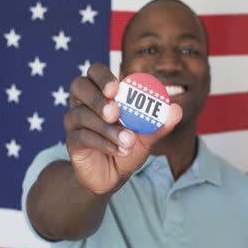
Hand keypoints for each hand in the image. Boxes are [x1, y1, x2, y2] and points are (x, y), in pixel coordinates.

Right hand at [64, 63, 181, 194]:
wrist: (114, 175)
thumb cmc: (128, 145)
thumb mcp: (147, 135)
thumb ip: (159, 123)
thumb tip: (176, 110)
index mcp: (101, 91)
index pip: (95, 72)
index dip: (103, 76)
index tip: (116, 89)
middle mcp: (83, 101)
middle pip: (79, 86)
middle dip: (98, 99)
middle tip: (115, 113)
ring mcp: (74, 120)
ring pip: (83, 115)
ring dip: (108, 129)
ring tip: (128, 141)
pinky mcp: (72, 141)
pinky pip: (83, 137)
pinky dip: (104, 143)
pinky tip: (120, 150)